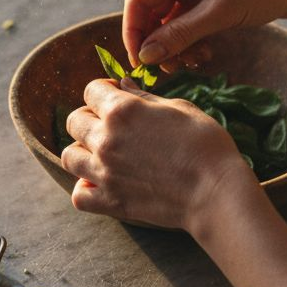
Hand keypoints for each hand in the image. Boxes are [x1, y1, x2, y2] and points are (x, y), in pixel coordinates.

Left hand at [60, 78, 255, 231]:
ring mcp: (104, 173)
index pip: (91, 90)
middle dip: (90, 118)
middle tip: (113, 126)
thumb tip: (121, 84)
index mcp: (122, 110)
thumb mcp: (179, 108)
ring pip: (70, 156)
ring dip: (84, 151)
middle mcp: (106, 139)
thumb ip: (143, 96)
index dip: (104, 91)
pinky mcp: (110, 202)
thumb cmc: (205, 145)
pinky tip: (103, 183)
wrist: (216, 192)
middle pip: (74, 121)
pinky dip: (86, 188)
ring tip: (104, 154)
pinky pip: (79, 195)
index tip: (115, 97)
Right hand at [123, 0, 286, 67]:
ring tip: (194, 62)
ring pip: (170, 22)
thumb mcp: (220, 13)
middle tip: (170, 70)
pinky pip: (188, 23)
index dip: (134, 32)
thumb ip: (180, 34)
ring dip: (177, 45)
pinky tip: (205, 54)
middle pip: (152, 12)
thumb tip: (146, 56)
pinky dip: (192, 41)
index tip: (140, 63)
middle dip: (158, 43)